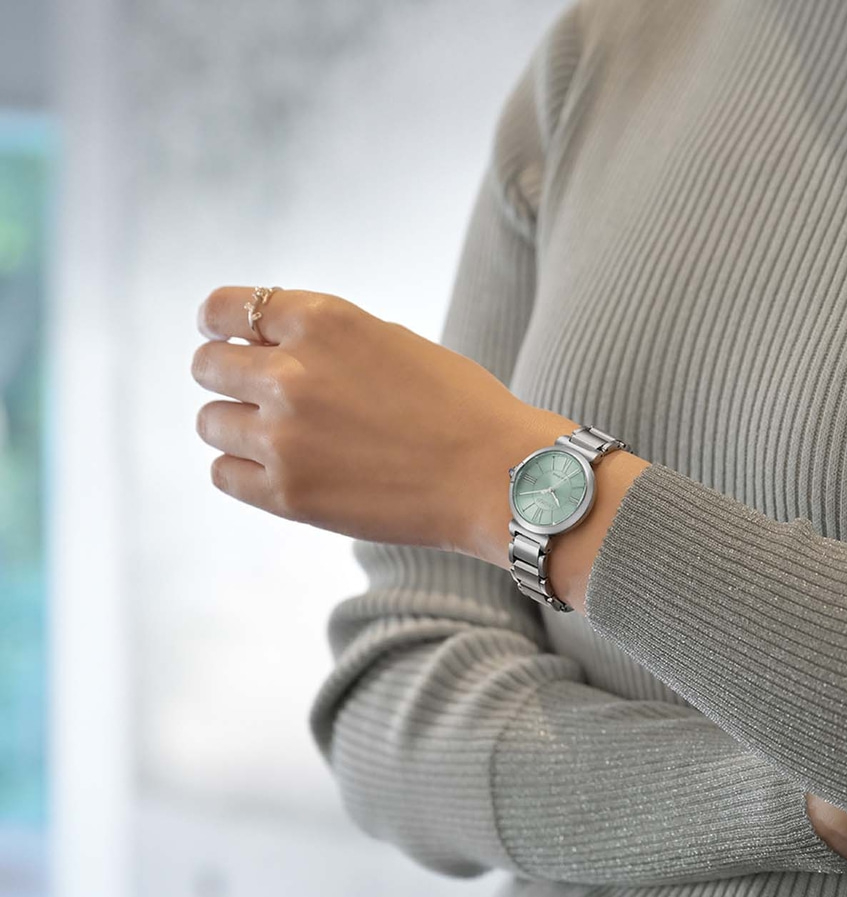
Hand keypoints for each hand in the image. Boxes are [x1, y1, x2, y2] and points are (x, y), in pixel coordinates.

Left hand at [191, 285, 549, 555]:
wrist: (498, 476)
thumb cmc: (458, 406)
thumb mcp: (388, 340)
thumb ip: (321, 339)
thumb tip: (265, 346)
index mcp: (322, 320)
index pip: (223, 309)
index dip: (220, 325)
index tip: (227, 340)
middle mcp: (292, 373)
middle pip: (207, 367)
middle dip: (228, 377)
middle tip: (258, 396)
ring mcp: (285, 438)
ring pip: (210, 423)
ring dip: (237, 427)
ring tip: (281, 439)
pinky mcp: (289, 495)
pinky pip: (224, 475)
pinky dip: (244, 471)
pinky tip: (282, 471)